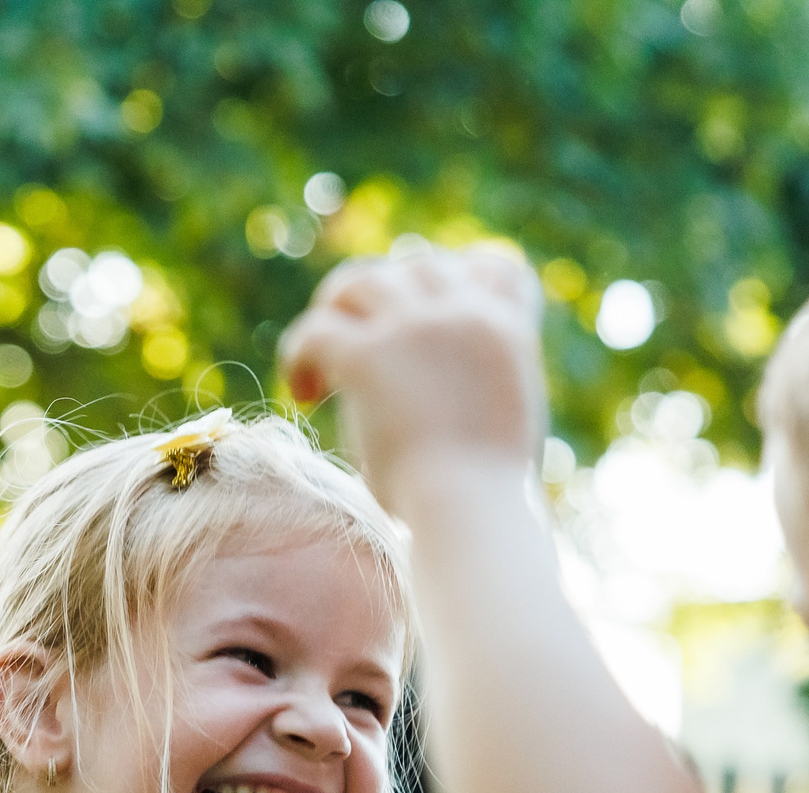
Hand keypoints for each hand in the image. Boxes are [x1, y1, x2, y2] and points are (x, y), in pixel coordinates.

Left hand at [276, 243, 549, 512]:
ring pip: (360, 282)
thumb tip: (437, 395)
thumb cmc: (486, 495)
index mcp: (508, 329)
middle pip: (419, 266)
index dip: (458, 280)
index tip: (424, 316)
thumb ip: (477, 388)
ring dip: (336, 312)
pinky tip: (303, 393)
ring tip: (323, 359)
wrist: (472, 510)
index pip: (493, 266)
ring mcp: (416, 326)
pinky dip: (299, 355)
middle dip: (386, 297)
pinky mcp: (367, 354)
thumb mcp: (504, 425)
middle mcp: (465, 313)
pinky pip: (317, 329)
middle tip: (359, 341)